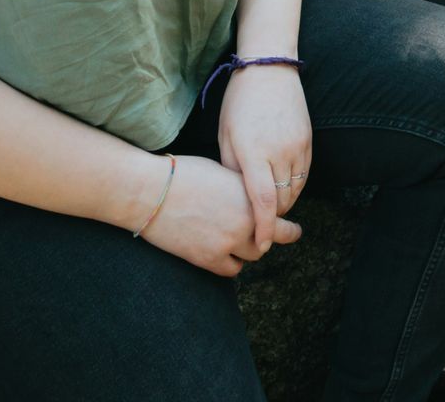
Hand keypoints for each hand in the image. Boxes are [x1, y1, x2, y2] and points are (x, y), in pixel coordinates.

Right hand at [137, 155, 301, 276]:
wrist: (151, 191)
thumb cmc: (183, 174)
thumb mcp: (224, 174)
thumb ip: (243, 192)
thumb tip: (253, 202)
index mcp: (251, 198)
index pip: (281, 220)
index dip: (289, 229)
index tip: (293, 231)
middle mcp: (245, 222)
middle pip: (270, 241)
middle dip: (266, 238)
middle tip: (264, 238)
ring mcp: (228, 243)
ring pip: (252, 256)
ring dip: (248, 250)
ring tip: (239, 242)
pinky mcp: (208, 258)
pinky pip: (231, 270)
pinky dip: (230, 263)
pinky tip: (223, 253)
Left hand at [218, 63, 312, 250]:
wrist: (269, 70)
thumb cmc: (238, 103)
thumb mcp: (226, 137)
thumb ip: (231, 170)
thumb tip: (237, 201)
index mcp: (253, 152)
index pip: (261, 201)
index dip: (262, 227)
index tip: (261, 245)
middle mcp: (279, 151)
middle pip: (280, 200)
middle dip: (270, 217)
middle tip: (258, 226)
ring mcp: (297, 146)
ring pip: (295, 190)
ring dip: (283, 203)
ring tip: (268, 207)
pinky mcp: (308, 141)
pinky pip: (304, 175)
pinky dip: (293, 186)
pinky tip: (281, 186)